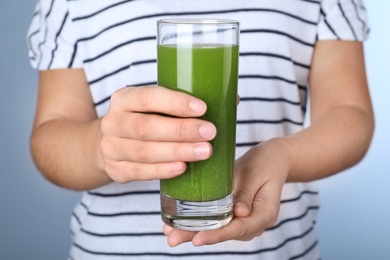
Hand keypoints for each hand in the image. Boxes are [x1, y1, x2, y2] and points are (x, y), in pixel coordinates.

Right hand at [100, 86, 216, 182]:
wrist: (114, 143)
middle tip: (210, 132)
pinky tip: (182, 168)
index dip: (175, 102)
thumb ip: (184, 103)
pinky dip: (162, 170)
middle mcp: (113, 122)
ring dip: (176, 151)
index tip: (203, 108)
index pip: (148, 97)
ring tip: (204, 151)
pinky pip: (140, 172)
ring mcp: (111, 148)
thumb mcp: (155, 106)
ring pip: (144, 151)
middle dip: (181, 130)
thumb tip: (232, 100)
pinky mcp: (116, 170)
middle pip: (146, 127)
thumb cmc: (145, 120)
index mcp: (123, 99)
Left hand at [163, 138, 288, 246]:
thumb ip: (246, 193)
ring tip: (171, 234)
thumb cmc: (266, 163)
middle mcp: (255, 222)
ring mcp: (245, 220)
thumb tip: (239, 214)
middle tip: (172, 239)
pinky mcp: (236, 214)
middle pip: (225, 232)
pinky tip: (181, 224)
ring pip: (220, 229)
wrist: (273, 159)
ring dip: (195, 231)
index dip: (218, 235)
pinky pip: (219, 221)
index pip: (239, 228)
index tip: (197, 239)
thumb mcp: (255, 174)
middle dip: (198, 236)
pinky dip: (201, 222)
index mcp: (265, 214)